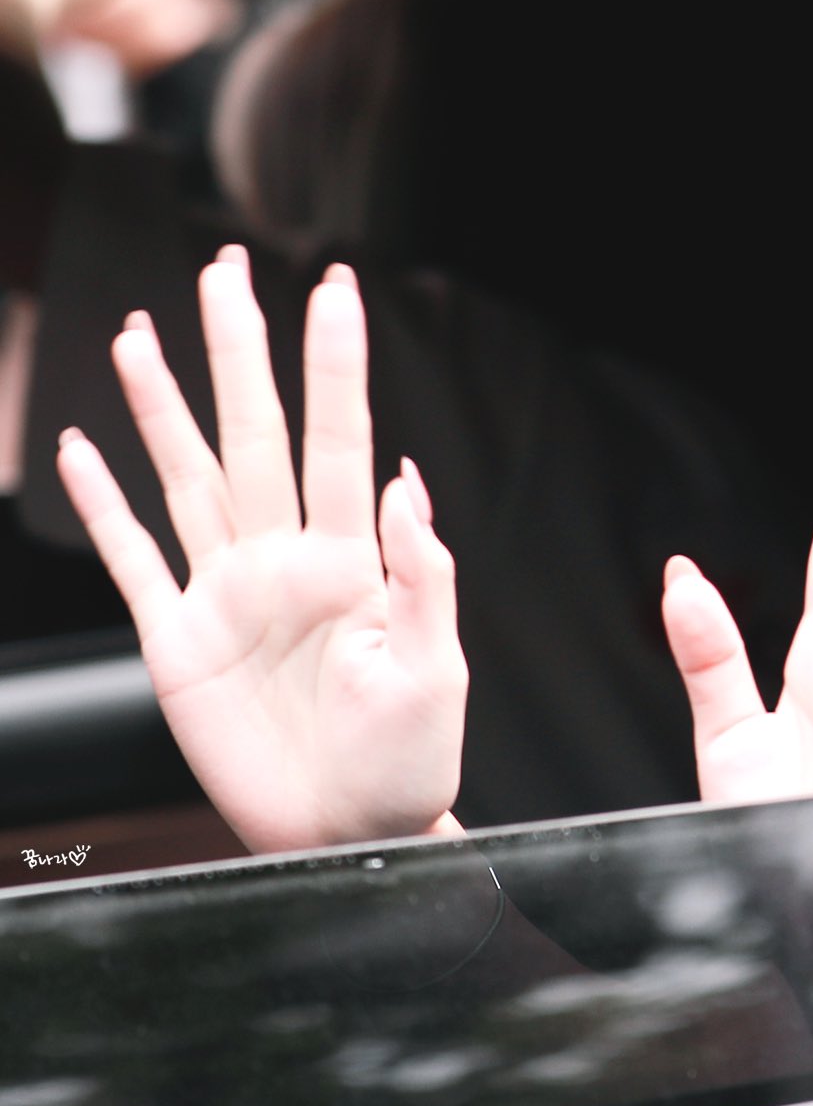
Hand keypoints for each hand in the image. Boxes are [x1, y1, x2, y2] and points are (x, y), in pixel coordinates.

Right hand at [56, 246, 467, 852]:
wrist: (355, 836)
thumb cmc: (409, 760)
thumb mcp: (436, 670)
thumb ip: (422, 575)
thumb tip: (408, 478)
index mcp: (351, 560)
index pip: (340, 440)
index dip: (334, 365)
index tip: (333, 287)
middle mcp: (283, 561)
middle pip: (254, 433)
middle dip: (238, 352)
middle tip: (224, 269)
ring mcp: (225, 595)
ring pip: (187, 477)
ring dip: (163, 407)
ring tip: (139, 333)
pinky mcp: (176, 642)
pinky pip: (132, 558)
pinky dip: (103, 506)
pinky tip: (83, 450)